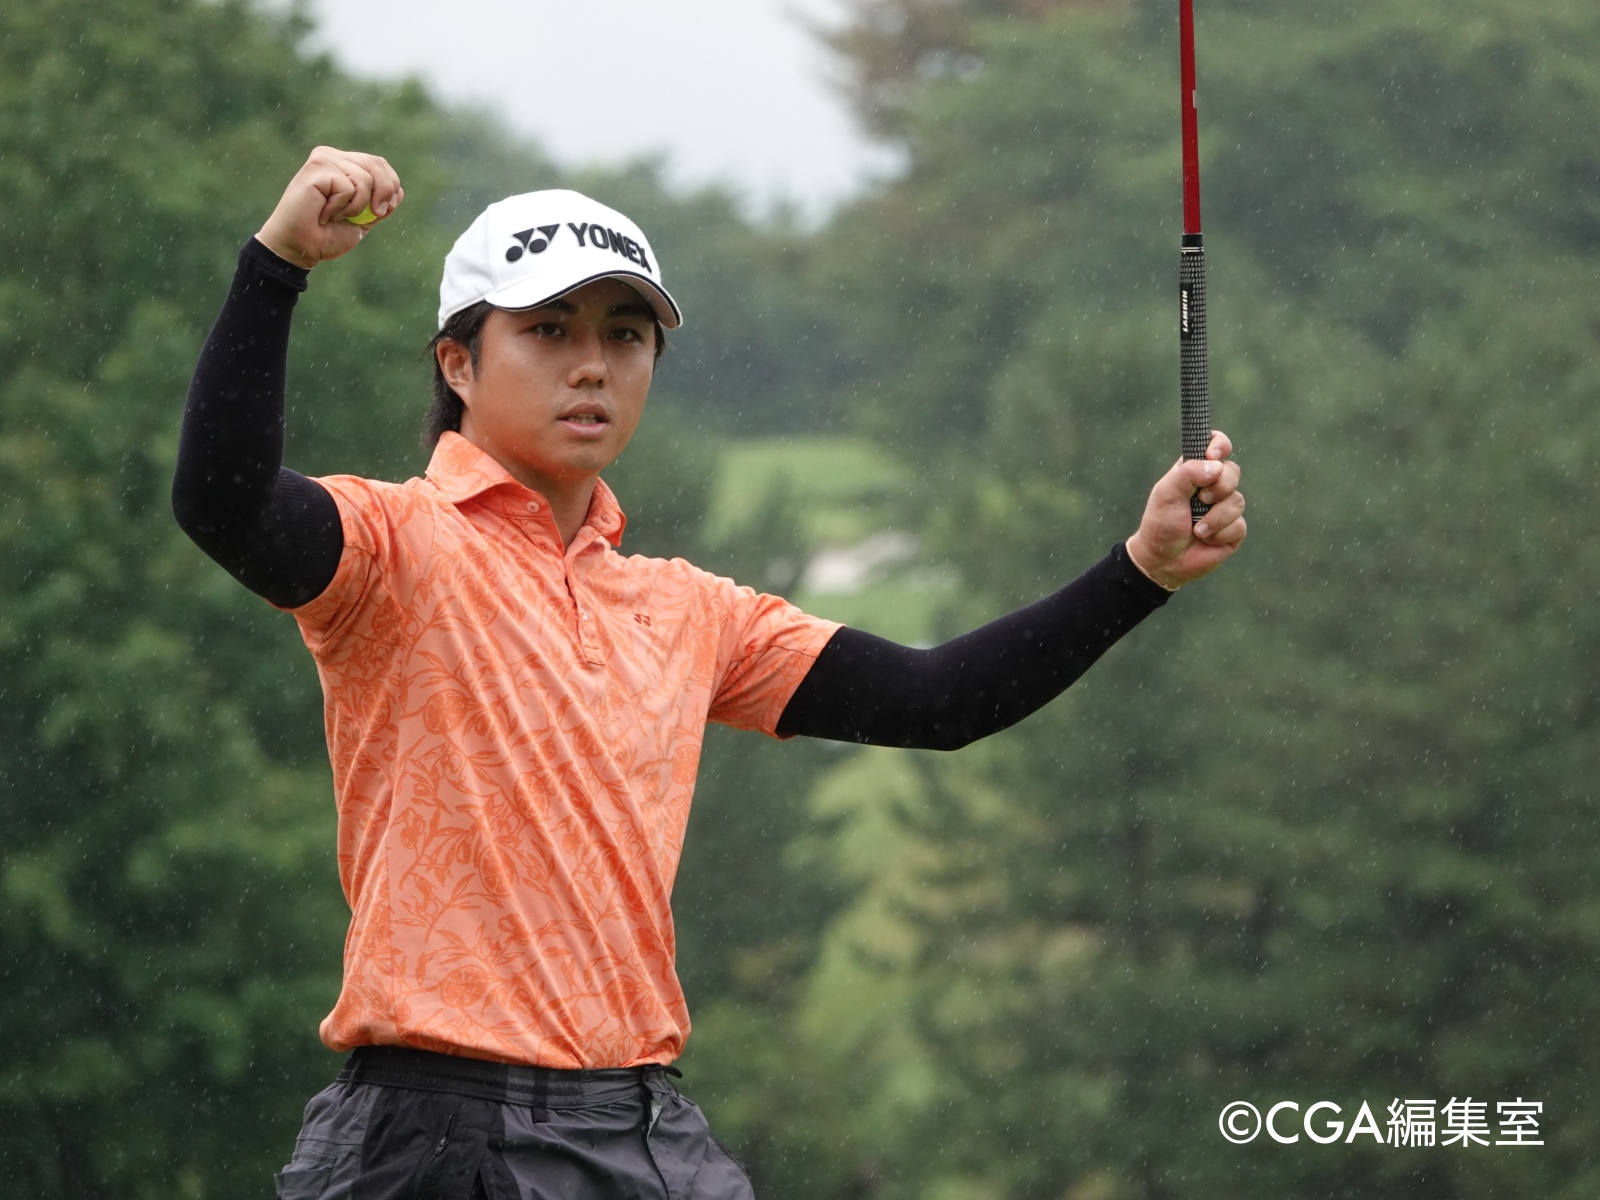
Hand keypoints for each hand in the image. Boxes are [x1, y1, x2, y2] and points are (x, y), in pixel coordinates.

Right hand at [255, 147, 403, 268]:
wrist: (302, 248)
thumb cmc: (327, 235)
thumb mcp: (363, 219)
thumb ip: (379, 204)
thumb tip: (399, 191)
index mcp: (344, 165)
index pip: (379, 163)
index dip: (391, 186)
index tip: (382, 210)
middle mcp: (333, 157)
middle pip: (377, 163)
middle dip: (384, 193)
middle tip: (372, 214)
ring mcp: (324, 159)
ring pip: (365, 178)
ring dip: (357, 207)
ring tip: (334, 215)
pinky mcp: (317, 166)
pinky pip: (348, 187)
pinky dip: (341, 208)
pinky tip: (322, 212)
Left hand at [1124, 430, 1245, 589]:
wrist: (1163, 560)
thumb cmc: (1161, 523)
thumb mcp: (1166, 494)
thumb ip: (1187, 474)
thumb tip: (1216, 466)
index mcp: (1196, 471)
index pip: (1216, 445)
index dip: (1219, 445)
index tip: (1212, 455)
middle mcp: (1213, 486)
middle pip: (1233, 472)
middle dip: (1220, 486)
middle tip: (1203, 499)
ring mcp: (1225, 508)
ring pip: (1237, 501)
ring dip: (1214, 517)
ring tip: (1197, 529)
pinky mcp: (1234, 530)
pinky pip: (1239, 525)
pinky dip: (1219, 534)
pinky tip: (1206, 540)